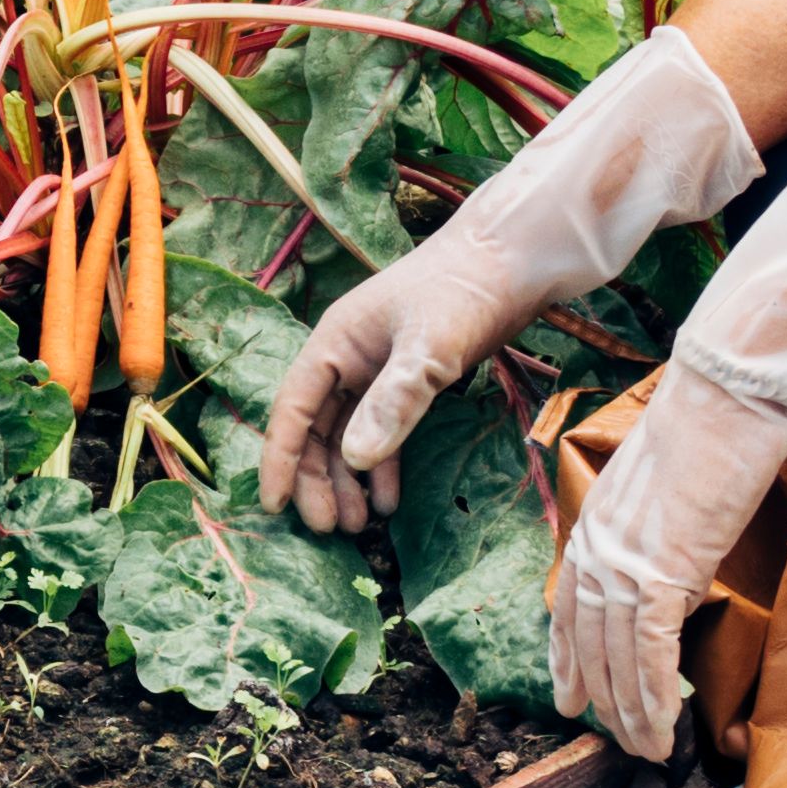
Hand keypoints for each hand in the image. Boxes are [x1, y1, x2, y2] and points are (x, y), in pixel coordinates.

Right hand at [259, 30, 761, 531]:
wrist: (512, 259)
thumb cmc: (462, 292)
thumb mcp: (427, 349)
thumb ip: (392, 402)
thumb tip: (354, 460)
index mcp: (334, 343)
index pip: (292, 409)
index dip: (281, 458)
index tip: (274, 505)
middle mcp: (347, 357)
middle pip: (317, 428)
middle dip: (317, 478)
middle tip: (330, 528)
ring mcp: (377, 368)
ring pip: (348, 433)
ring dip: (348, 478)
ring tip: (356, 524)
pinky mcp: (410, 377)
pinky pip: (383, 428)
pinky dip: (382, 463)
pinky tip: (387, 497)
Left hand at [547, 113, 786, 752]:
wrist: (738, 373)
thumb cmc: (721, 407)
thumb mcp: (678, 465)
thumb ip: (667, 508)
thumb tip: (682, 535)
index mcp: (602, 508)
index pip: (570, 592)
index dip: (570, 646)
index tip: (572, 686)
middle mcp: (602, 532)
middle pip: (585, 628)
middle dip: (596, 688)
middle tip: (608, 734)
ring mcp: (630, 549)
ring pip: (615, 649)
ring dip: (628, 707)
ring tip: (642, 747)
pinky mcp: (667, 561)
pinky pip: (650, 646)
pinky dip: (652, 693)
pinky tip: (661, 728)